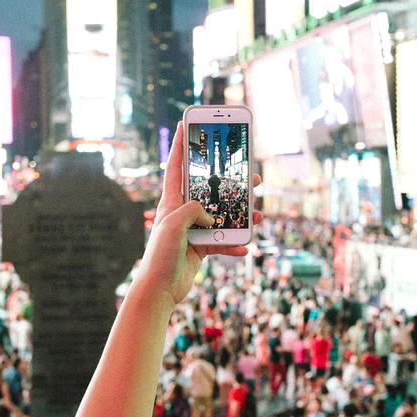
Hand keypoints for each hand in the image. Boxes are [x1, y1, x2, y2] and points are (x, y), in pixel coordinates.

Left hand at [138, 122, 261, 304]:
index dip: (182, 146)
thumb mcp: (173, 225)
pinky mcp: (201, 247)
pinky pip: (224, 241)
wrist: (159, 290)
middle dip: (230, 182)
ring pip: (222, 215)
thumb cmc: (159, 256)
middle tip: (250, 174)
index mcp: (172, 202)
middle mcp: (183, 212)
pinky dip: (235, 244)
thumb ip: (193, 210)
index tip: (187, 125)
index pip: (177, 167)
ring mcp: (193, 230)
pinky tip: (245, 246)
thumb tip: (211, 213)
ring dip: (241, 214)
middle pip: (209, 190)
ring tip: (258, 212)